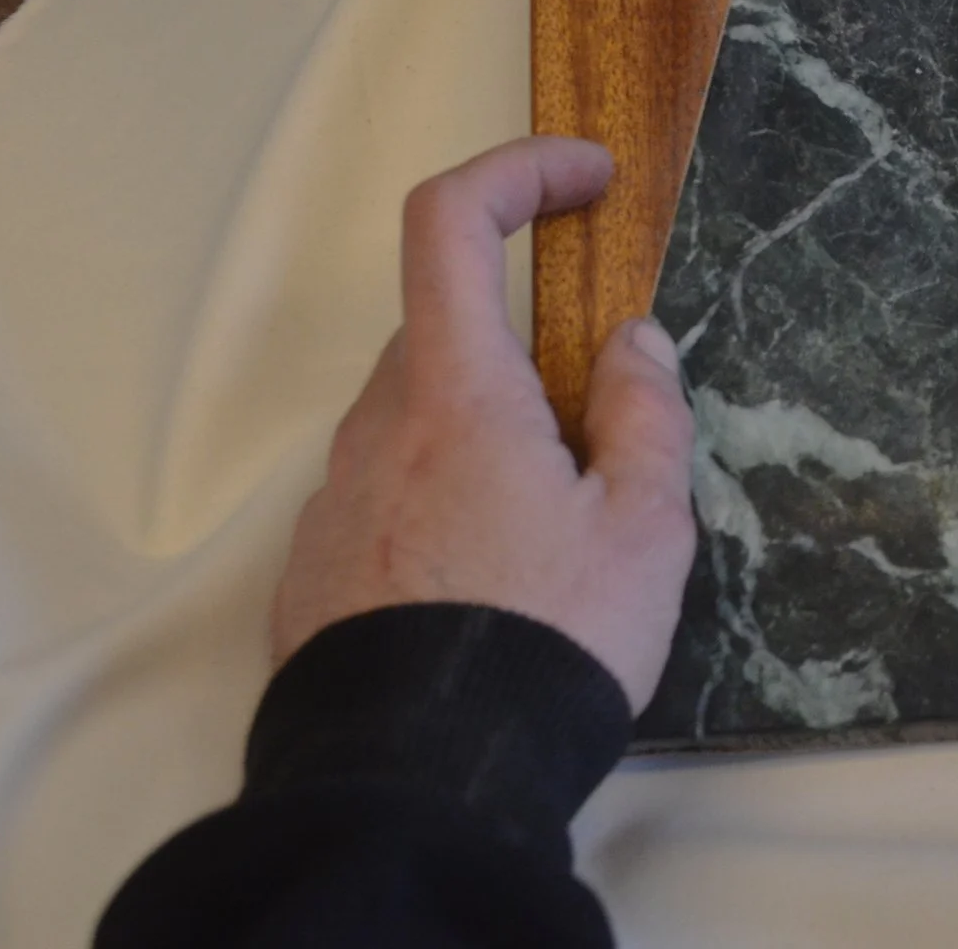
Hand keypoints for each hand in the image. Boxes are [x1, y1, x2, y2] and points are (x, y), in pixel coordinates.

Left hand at [270, 136, 697, 709]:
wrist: (422, 787)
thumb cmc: (542, 648)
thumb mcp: (644, 528)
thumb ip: (645, 414)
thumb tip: (633, 344)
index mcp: (456, 394)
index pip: (452, 220)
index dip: (518, 169)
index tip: (587, 176)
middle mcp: (376, 430)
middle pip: (444, 333)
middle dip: (525, 353)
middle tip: (602, 433)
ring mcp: (333, 503)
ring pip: (415, 422)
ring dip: (484, 438)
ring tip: (555, 541)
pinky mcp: (313, 574)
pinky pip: (383, 500)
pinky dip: (440, 506)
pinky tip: (492, 588)